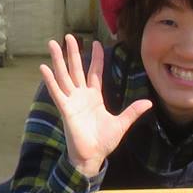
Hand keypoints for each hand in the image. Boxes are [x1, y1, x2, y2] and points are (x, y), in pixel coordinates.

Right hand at [41, 35, 151, 177]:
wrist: (92, 157)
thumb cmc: (104, 142)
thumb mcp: (121, 124)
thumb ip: (133, 112)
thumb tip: (148, 103)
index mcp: (94, 97)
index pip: (94, 72)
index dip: (95, 58)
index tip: (95, 42)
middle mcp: (81, 96)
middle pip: (76, 69)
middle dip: (73, 52)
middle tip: (69, 36)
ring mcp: (72, 101)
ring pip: (64, 76)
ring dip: (58, 60)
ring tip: (53, 43)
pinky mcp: (65, 110)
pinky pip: (56, 92)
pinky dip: (50, 80)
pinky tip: (44, 68)